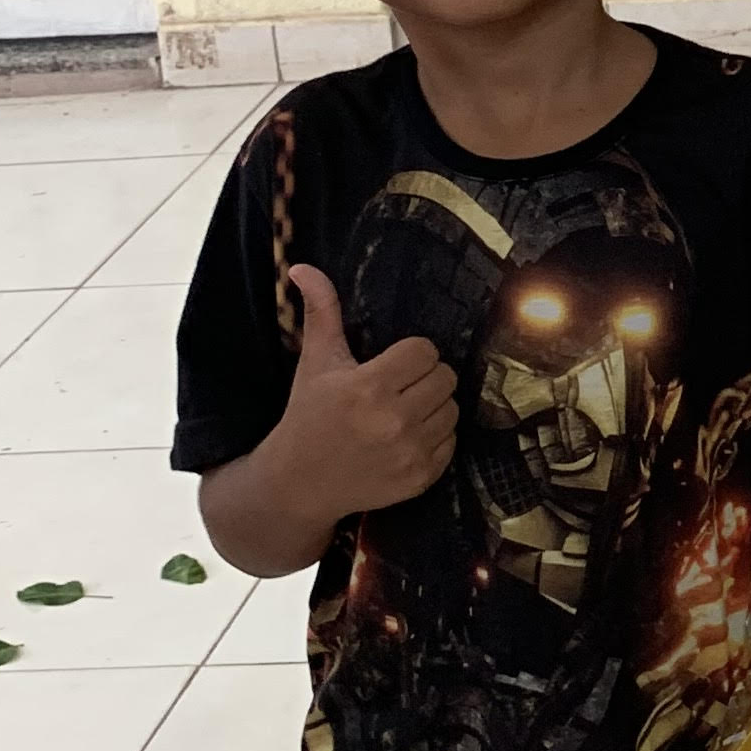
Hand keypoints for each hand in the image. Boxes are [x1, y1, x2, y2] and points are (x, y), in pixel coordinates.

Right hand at [275, 266, 456, 516]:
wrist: (298, 484)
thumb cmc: (308, 416)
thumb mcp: (315, 362)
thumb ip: (320, 312)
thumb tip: (303, 267)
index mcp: (368, 387)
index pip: (425, 351)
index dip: (410, 354)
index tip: (390, 364)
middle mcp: (392, 421)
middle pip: (445, 378)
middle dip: (424, 378)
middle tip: (399, 387)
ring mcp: (409, 453)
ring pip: (453, 409)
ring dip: (433, 407)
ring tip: (403, 410)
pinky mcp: (420, 478)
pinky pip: (451, 442)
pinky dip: (435, 437)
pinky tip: (406, 437)